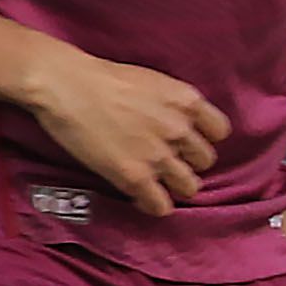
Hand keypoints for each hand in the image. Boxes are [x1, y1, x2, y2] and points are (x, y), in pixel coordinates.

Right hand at [11, 42, 227, 217]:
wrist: (65, 85)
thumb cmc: (101, 78)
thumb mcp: (152, 81)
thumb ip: (173, 104)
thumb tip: (181, 124)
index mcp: (186, 101)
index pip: (220, 131)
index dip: (202, 138)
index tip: (187, 141)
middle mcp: (179, 129)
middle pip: (205, 161)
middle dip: (187, 162)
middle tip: (165, 161)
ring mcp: (159, 155)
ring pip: (189, 187)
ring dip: (173, 186)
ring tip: (155, 181)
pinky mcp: (135, 177)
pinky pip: (161, 206)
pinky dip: (154, 205)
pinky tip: (142, 198)